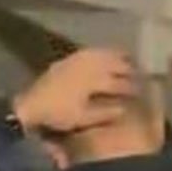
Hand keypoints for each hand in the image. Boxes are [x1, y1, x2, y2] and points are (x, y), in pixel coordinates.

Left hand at [13, 49, 137, 132]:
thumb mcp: (82, 118)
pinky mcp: (66, 60)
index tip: (141, 91)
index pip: (119, 83)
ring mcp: (76, 60)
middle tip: (139, 73)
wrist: (30, 105)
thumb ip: (104, 113)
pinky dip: (100, 52)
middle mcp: (88, 66)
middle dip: (127, 69)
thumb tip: (123, 109)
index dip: (131, 87)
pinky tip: (103, 54)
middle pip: (113, 65)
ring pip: (103, 55)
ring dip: (116, 56)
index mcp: (94, 81)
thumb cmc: (57, 114)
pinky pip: (89, 52)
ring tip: (127, 58)